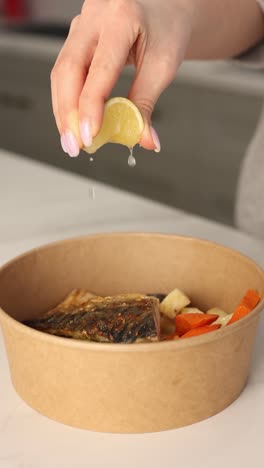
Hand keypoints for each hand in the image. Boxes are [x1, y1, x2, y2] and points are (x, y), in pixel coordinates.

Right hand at [51, 0, 193, 156]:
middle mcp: (95, 17)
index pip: (100, 69)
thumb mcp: (163, 66)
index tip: (90, 135)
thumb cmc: (166, 29)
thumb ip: (147, 104)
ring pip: (61, 72)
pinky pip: (64, 72)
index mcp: (122, 17)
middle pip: (69, 69)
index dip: (92, 106)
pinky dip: (67, 101)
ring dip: (64, 111)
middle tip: (74, 146)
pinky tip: (73, 123)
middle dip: (69, 114)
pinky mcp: (76, 38)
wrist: (164, 9)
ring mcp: (81, 26)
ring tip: (72, 141)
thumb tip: (144, 140)